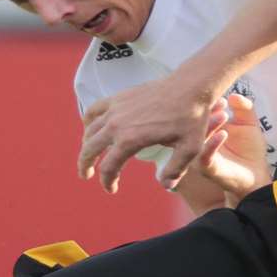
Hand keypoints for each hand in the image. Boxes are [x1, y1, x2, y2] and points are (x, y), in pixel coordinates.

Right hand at [79, 73, 216, 192]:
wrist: (190, 87)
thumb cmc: (191, 117)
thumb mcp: (190, 148)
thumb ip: (176, 169)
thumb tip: (165, 185)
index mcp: (130, 140)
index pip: (109, 167)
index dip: (107, 182)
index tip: (111, 189)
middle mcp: (117, 124)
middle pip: (90, 149)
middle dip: (85, 165)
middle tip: (85, 175)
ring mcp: (116, 108)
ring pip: (90, 131)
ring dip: (85, 145)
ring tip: (87, 156)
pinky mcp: (118, 97)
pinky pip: (94, 110)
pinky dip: (88, 121)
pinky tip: (90, 129)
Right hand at [190, 93, 271, 200]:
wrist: (257, 175)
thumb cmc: (250, 149)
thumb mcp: (249, 123)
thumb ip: (244, 108)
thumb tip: (233, 96)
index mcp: (209, 129)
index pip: (203, 113)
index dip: (211, 103)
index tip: (221, 96)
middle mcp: (201, 140)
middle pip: (196, 124)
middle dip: (207, 112)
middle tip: (218, 102)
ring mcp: (201, 154)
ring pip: (198, 139)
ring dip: (210, 126)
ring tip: (223, 115)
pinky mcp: (207, 168)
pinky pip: (205, 156)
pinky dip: (212, 144)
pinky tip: (224, 134)